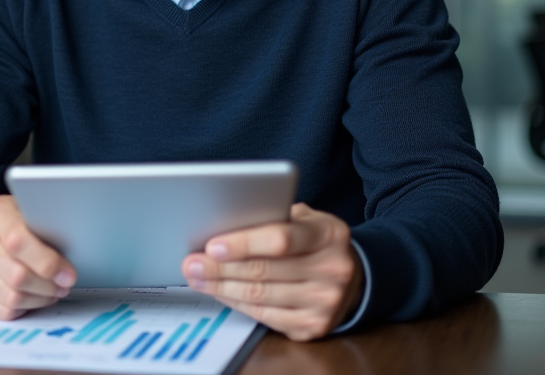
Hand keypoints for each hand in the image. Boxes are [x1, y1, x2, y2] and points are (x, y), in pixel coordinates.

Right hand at [0, 195, 77, 319]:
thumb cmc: (17, 224)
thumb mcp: (31, 214)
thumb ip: (47, 227)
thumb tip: (76, 250)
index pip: (18, 241)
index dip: (47, 262)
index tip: (68, 274)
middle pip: (16, 275)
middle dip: (48, 286)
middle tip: (63, 286)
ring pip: (11, 297)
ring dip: (39, 299)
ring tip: (51, 292)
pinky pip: (1, 311)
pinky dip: (23, 309)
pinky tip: (32, 298)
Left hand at [181, 203, 363, 340]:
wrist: (352, 277)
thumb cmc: (315, 241)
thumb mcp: (305, 219)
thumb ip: (275, 218)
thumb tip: (225, 222)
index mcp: (329, 234)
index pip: (281, 239)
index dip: (243, 243)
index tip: (212, 245)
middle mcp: (332, 270)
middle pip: (264, 271)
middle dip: (220, 268)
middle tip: (192, 263)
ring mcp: (325, 302)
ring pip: (260, 296)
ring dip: (221, 287)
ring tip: (197, 277)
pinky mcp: (314, 326)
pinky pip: (265, 316)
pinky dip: (236, 303)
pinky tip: (219, 292)